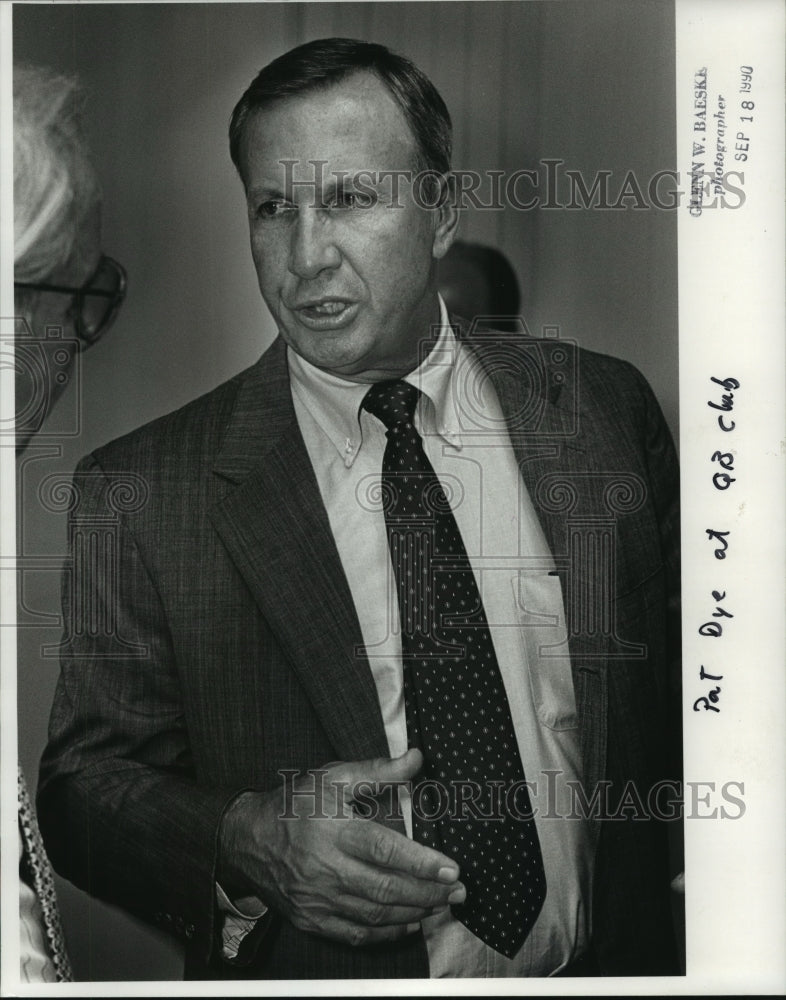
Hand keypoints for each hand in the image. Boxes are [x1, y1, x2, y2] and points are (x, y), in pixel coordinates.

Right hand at [218, 748, 464, 945]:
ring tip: (443, 905)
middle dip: (428, 892)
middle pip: (385, 889)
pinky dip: (386, 934)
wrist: (248, 837)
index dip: (421, 861)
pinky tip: (410, 923)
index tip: (452, 867)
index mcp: (334, 830)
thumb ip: (378, 770)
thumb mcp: (334, 776)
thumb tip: (417, 758)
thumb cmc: (295, 803)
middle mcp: (326, 869)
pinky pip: (355, 934)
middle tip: (459, 891)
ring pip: (375, 916)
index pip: (385, 850)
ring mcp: (318, 899)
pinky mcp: (312, 919)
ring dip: (414, 913)